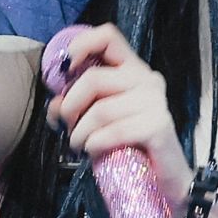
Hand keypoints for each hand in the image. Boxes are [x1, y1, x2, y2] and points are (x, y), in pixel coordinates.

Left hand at [46, 24, 192, 212]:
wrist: (164, 181)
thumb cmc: (129, 147)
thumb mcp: (96, 122)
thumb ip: (75, 106)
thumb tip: (54, 103)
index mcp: (133, 70)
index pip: (108, 36)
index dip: (81, 46)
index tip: (65, 71)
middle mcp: (147, 80)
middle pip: (93, 78)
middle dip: (70, 107)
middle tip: (68, 128)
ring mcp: (155, 102)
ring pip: (100, 110)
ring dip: (79, 133)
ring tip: (80, 146)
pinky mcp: (158, 126)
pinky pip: (114, 131)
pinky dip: (96, 144)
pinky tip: (94, 151)